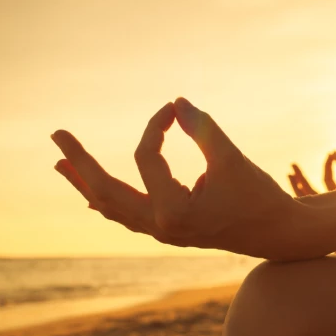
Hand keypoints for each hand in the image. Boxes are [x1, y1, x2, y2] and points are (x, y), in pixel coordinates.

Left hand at [51, 98, 325, 260]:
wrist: (278, 233)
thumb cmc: (258, 195)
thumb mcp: (230, 158)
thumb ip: (202, 129)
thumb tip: (176, 102)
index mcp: (174, 212)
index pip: (147, 159)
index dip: (154, 127)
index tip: (170, 108)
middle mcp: (160, 227)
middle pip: (106, 192)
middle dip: (80, 162)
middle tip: (56, 135)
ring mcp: (160, 232)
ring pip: (112, 207)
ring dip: (85, 183)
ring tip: (59, 164)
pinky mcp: (167, 230)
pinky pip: (126, 215)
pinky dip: (107, 200)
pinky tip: (90, 193)